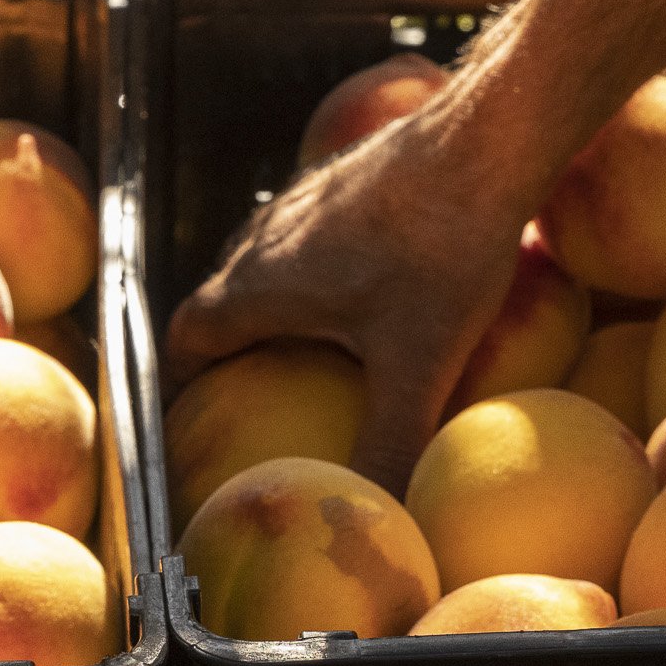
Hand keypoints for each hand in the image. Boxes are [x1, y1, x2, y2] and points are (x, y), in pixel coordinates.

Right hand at [164, 106, 536, 492]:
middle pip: (223, 301)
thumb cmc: (442, 250)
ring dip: (273, 306)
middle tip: (254, 399)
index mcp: (258, 285)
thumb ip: (392, 447)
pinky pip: (310, 238)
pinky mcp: (345, 180)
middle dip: (229, 351)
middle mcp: (264, 239)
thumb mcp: (419, 365)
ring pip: (266, 263)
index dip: (181, 382)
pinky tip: (374, 294)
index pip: (186, 337)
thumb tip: (385, 522)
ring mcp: (303, 201)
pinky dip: (318, 273)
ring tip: (310, 353)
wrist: (484, 143)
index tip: (195, 417)